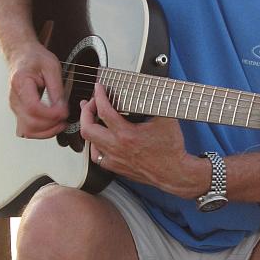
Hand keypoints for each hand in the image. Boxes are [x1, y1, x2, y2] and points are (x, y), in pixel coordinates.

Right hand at [8, 42, 69, 138]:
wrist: (22, 55)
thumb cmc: (35, 58)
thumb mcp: (52, 67)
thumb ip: (57, 89)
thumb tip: (61, 110)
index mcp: (21, 83)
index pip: (33, 107)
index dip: (50, 114)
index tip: (63, 112)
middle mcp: (15, 98)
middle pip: (30, 123)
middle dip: (51, 125)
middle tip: (65, 118)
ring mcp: (15, 108)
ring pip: (28, 131)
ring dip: (47, 132)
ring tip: (61, 123)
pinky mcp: (19, 113)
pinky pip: (27, 130)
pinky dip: (40, 132)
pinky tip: (51, 125)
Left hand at [80, 83, 203, 195]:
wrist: (174, 171)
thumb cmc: (171, 149)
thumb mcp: (165, 119)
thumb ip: (154, 103)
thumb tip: (151, 89)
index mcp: (127, 134)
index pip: (104, 111)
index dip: (99, 96)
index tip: (99, 88)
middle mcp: (117, 147)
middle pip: (87, 128)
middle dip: (86, 112)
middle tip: (91, 103)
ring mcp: (115, 159)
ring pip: (89, 143)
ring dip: (89, 128)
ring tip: (91, 118)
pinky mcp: (117, 167)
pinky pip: (97, 157)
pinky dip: (95, 145)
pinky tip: (99, 140)